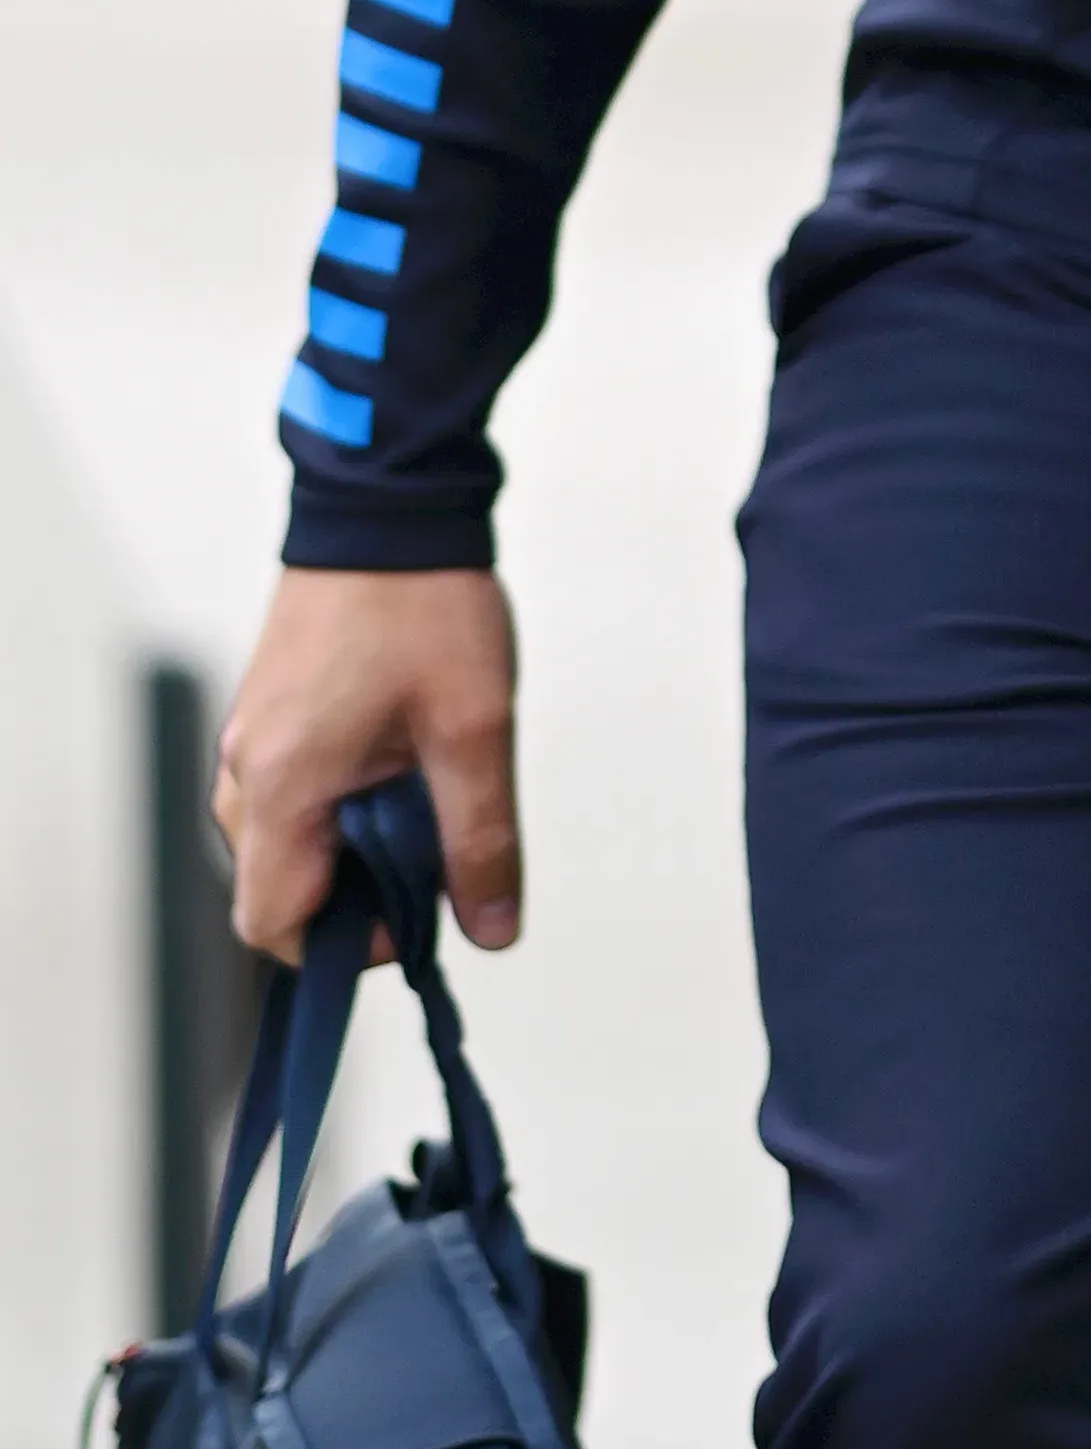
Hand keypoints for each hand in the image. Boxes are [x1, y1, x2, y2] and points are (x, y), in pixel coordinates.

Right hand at [215, 568, 522, 964]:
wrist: (387, 503)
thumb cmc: (422, 604)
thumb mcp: (473, 731)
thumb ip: (480, 839)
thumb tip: (489, 929)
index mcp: (278, 784)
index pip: (274, 924)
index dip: (348, 944)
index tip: (416, 913)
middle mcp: (243, 768)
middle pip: (280, 887)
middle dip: (359, 892)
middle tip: (436, 847)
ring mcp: (251, 737)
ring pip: (289, 839)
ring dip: (356, 843)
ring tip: (428, 790)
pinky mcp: (271, 711)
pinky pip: (294, 789)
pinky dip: (345, 800)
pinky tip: (405, 756)